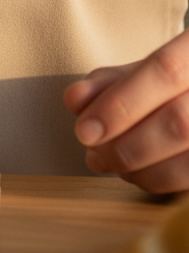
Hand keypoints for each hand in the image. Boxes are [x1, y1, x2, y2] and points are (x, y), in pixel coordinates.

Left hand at [64, 29, 188, 192]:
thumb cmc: (167, 82)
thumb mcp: (140, 70)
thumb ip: (108, 81)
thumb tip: (75, 100)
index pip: (165, 70)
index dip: (121, 103)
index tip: (84, 130)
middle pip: (179, 122)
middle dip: (126, 145)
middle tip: (92, 154)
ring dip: (140, 169)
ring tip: (108, 162)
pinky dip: (158, 181)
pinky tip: (134, 173)